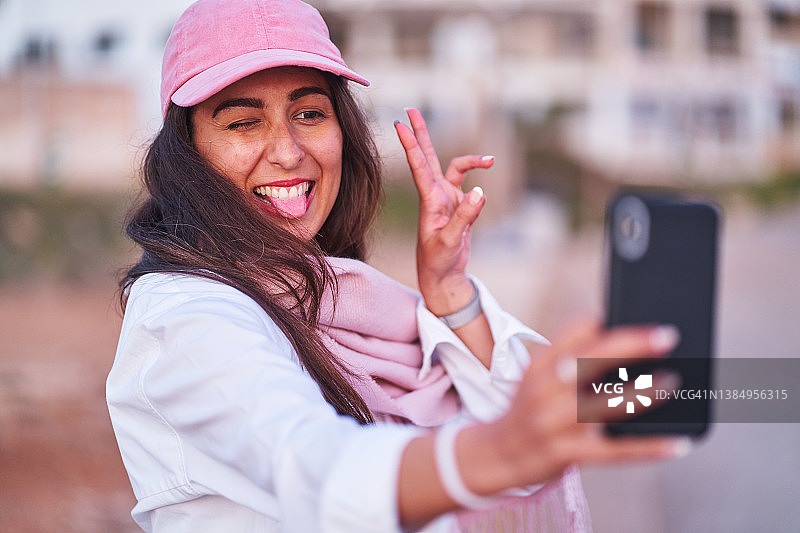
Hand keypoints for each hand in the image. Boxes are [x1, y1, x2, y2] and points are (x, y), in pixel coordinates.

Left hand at [394, 108, 493, 315]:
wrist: (443, 276)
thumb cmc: (440, 260)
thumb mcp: (452, 241)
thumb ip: (466, 217)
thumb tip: (481, 191)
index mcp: (430, 201)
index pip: (419, 166)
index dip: (411, 144)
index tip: (400, 124)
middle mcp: (436, 194)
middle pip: (429, 156)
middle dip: (421, 132)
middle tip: (411, 109)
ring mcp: (447, 199)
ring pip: (456, 167)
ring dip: (472, 160)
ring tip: (491, 161)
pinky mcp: (459, 206)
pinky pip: (471, 189)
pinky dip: (478, 190)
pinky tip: (481, 201)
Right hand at [458, 320, 688, 494]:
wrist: (497, 454)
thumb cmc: (530, 408)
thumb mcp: (539, 376)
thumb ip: (571, 356)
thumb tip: (619, 335)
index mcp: (539, 365)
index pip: (572, 333)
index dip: (601, 322)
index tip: (632, 312)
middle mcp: (544, 390)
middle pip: (590, 362)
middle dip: (630, 345)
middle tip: (667, 335)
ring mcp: (554, 423)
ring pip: (603, 406)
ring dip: (641, 394)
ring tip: (671, 382)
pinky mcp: (565, 455)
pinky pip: (613, 452)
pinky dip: (648, 448)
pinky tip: (676, 444)